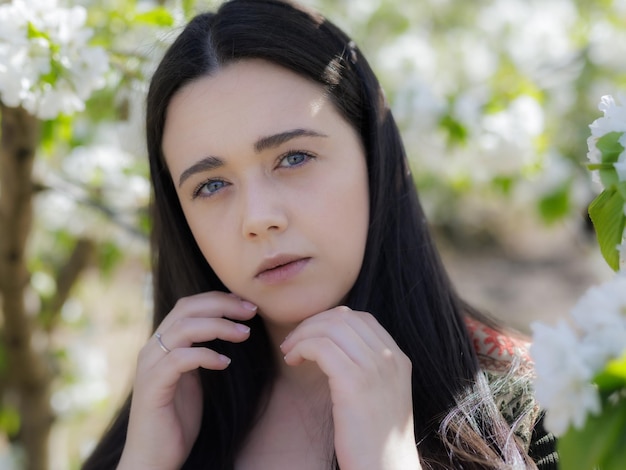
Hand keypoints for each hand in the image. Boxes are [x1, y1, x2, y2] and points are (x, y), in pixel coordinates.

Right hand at [117, 292, 256, 469]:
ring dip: (218, 326)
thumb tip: (229, 332)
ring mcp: (149, 367)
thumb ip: (202, 355)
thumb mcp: (194, 380)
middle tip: (251, 312)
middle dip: (222, 305)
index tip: (247, 306)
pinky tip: (225, 363)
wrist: (152, 458)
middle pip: (186, 308)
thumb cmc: (176, 420)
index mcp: (162, 344)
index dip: (218, 299)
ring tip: (244, 334)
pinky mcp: (152, 387)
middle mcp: (152, 349)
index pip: (188, 305)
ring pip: (183, 328)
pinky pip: (179, 359)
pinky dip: (205, 355)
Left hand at [280, 306, 420, 469]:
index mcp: (398, 358)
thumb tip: (333, 344)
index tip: (311, 336)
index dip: (330, 320)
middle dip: (312, 324)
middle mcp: (389, 358)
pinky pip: (320, 347)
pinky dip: (301, 348)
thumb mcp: (380, 394)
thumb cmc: (375, 439)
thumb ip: (367, 366)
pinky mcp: (354, 383)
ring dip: (302, 335)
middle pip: (343, 318)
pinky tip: (292, 361)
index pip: (361, 319)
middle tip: (293, 342)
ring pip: (329, 328)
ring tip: (289, 352)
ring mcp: (375, 369)